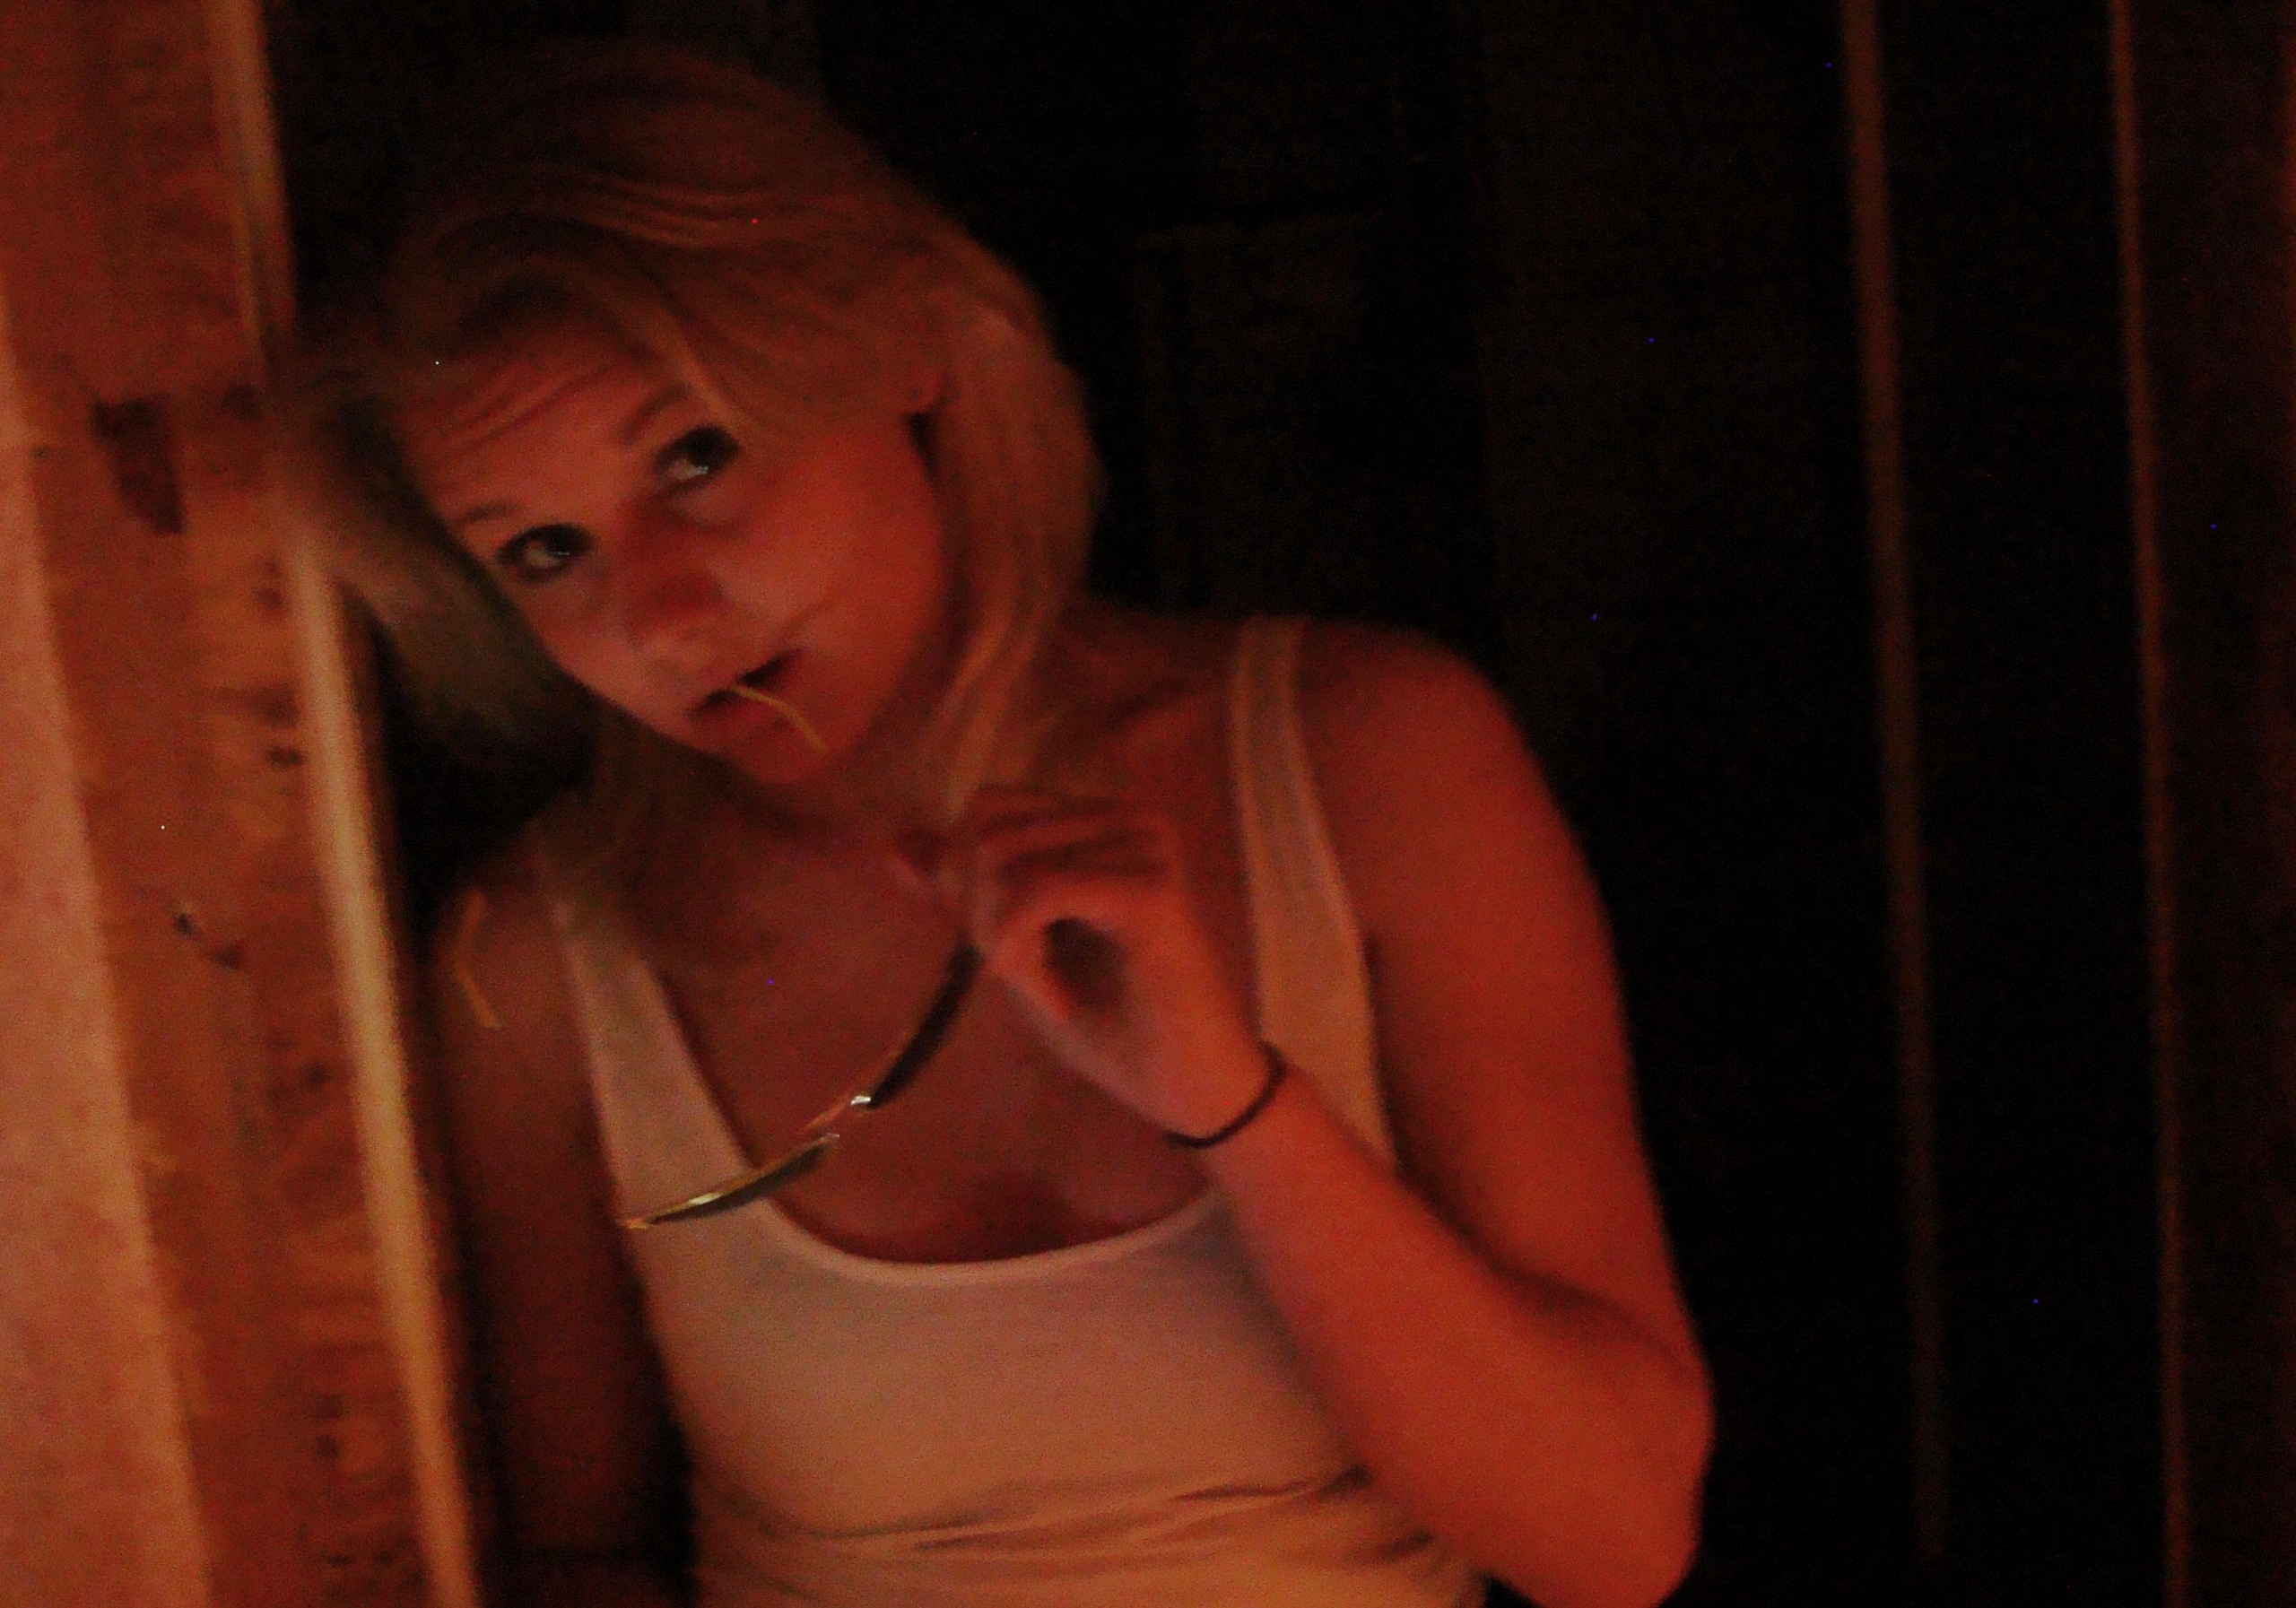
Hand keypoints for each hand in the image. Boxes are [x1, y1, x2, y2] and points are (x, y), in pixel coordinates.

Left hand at [899, 787, 1265, 1135]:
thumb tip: (895, 843)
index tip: (999, 949)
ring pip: (1005, 858)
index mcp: (1101, 820)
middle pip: (988, 825)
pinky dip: (1020, 948)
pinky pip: (1035, 892)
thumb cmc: (1114, 1024)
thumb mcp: (1019, 950)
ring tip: (1042, 986)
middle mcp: (1127, 815)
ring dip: (1000, 935)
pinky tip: (1049, 993)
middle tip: (1019, 974)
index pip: (988, 808)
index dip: (964, 877)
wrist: (1190, 1085)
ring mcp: (1143, 846)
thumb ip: (965, 894)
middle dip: (977, 908)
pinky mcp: (1148, 890)